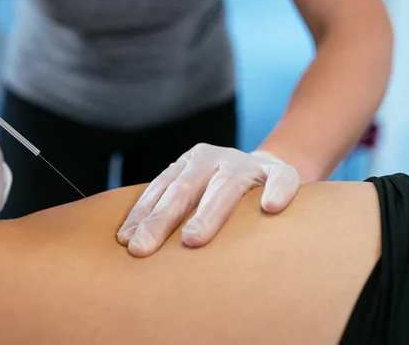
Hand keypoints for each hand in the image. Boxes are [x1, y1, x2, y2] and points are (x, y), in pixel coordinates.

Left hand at [117, 143, 300, 256]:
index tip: (126, 242)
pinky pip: (282, 179)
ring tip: (192, 239)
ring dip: (208, 212)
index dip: (142, 214)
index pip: (161, 189)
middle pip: (185, 189)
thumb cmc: (220, 192)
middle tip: (143, 248)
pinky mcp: (281, 172)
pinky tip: (271, 207)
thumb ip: (170, 207)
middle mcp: (215, 159)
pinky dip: (277, 191)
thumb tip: (129, 242)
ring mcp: (248, 165)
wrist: (269, 170)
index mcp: (190, 163)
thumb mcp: (195, 190)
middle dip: (161, 220)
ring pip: (227, 186)